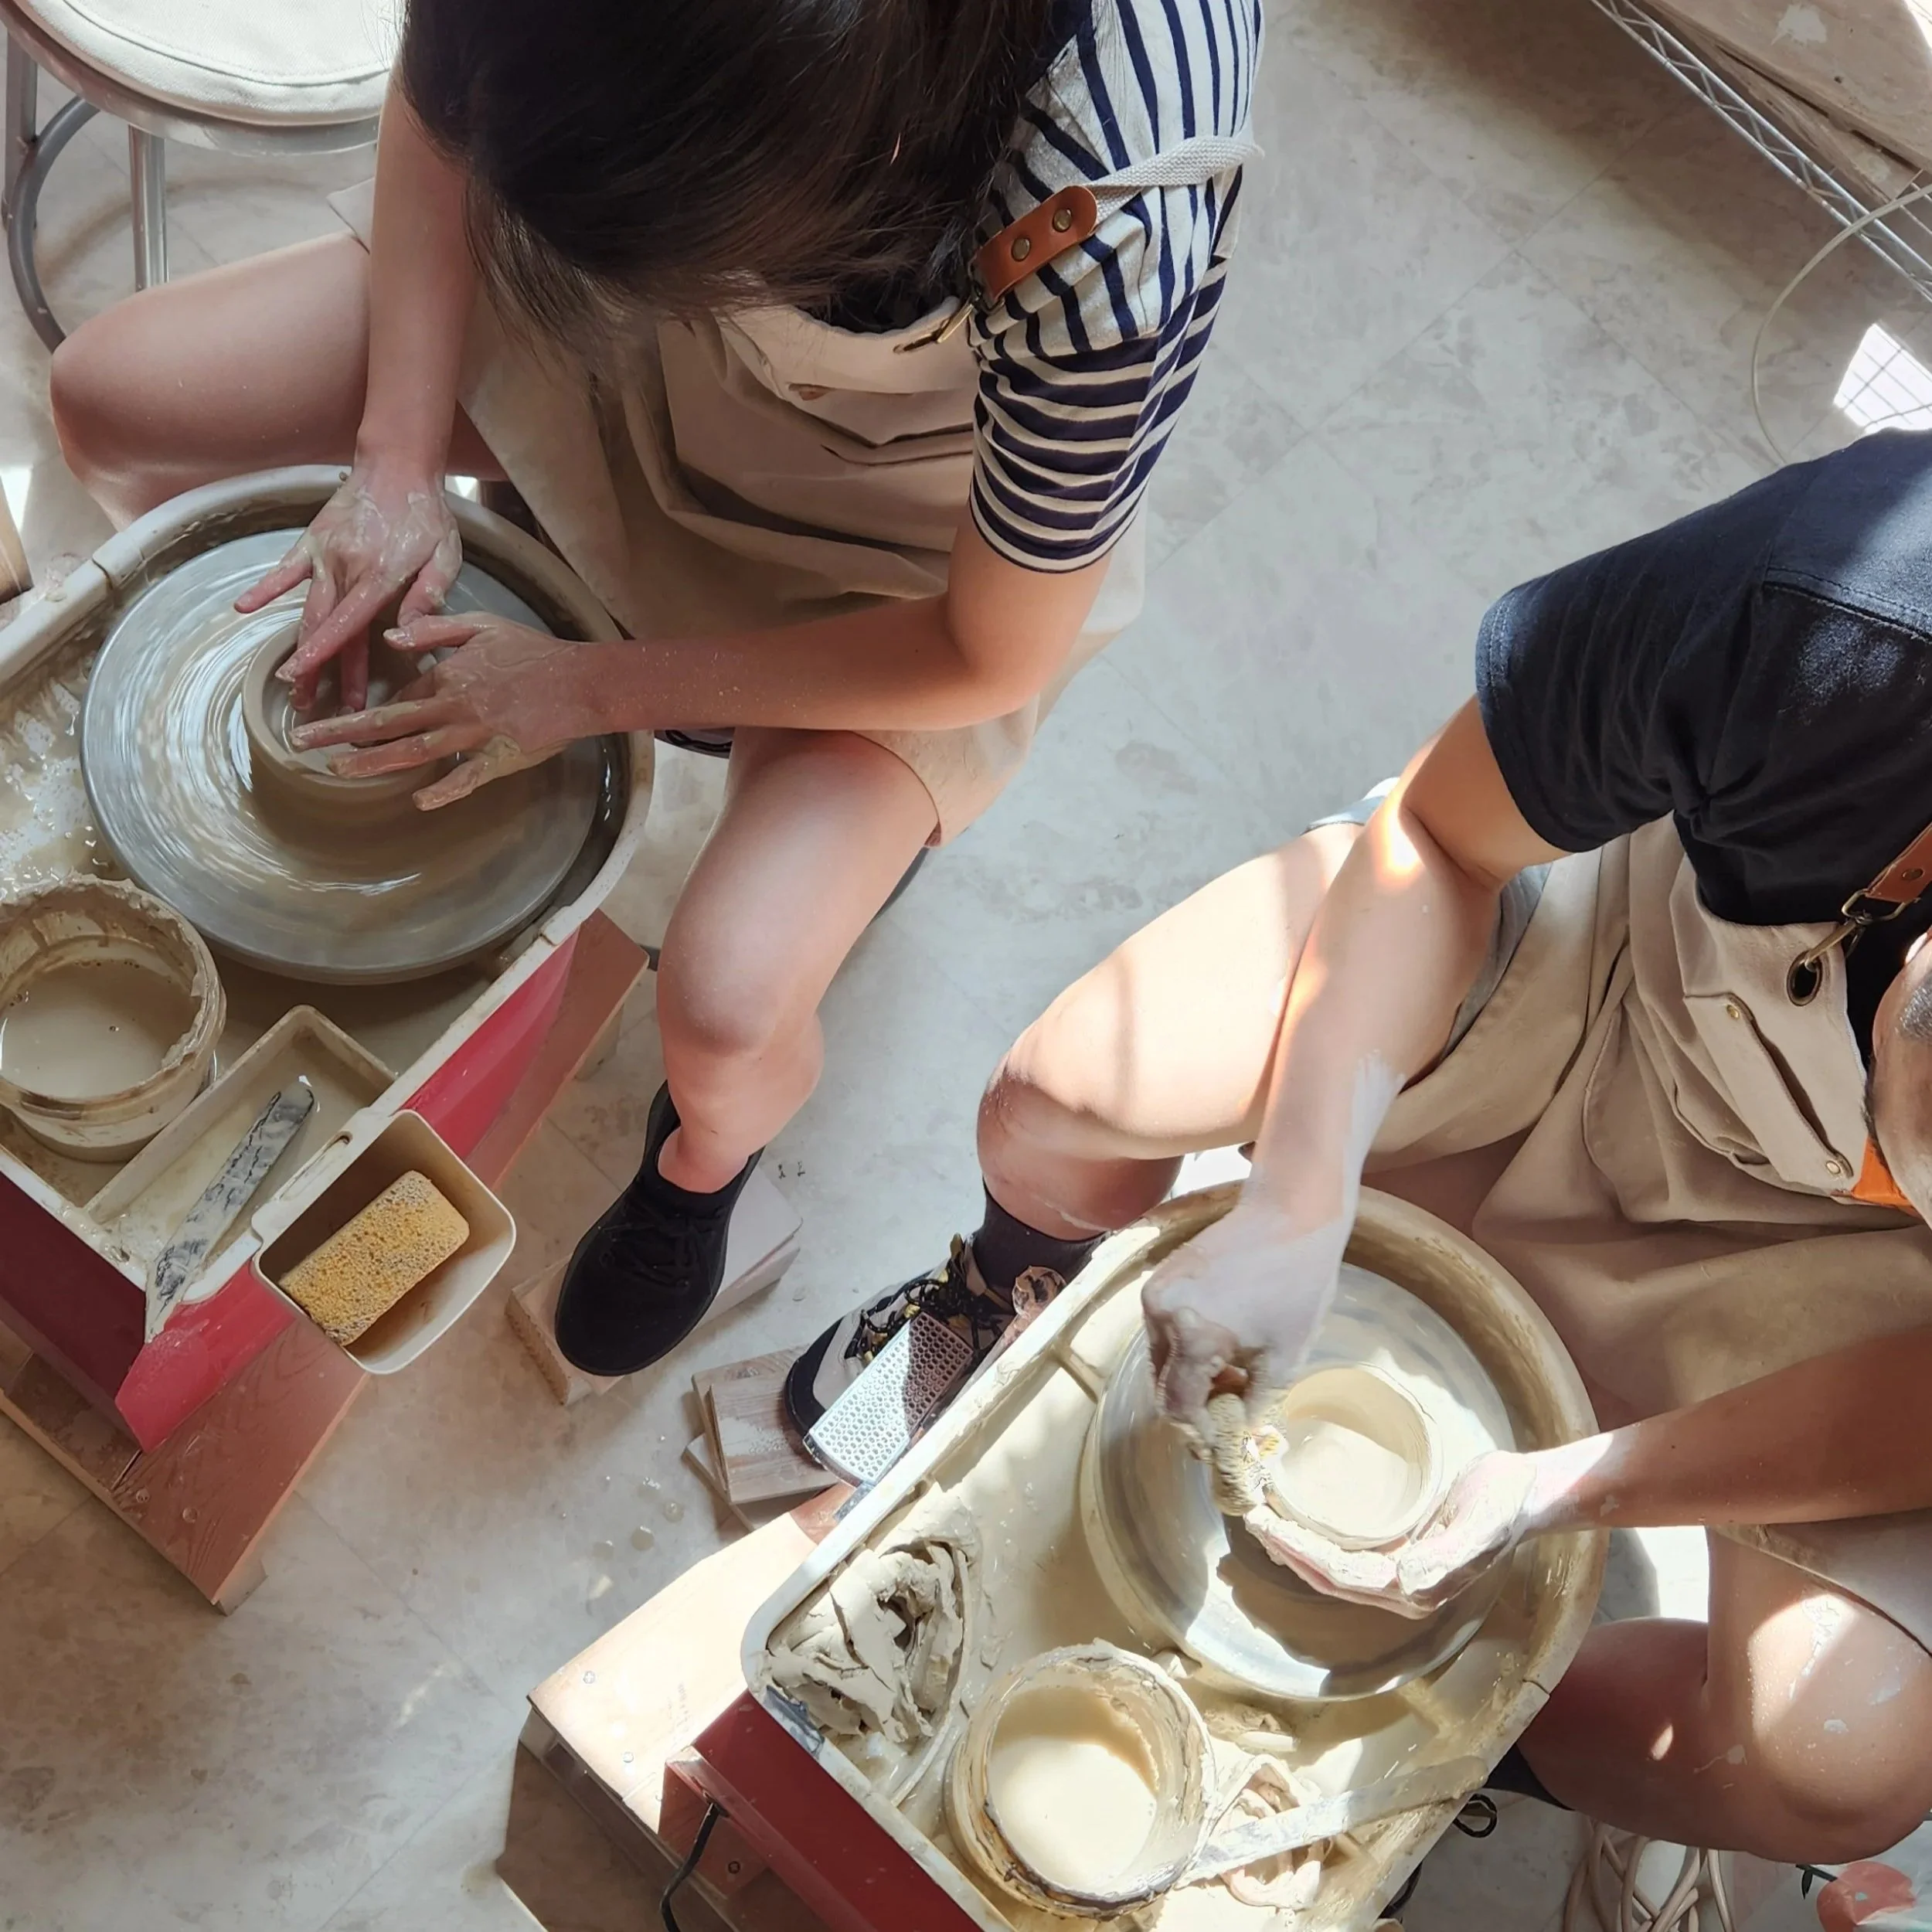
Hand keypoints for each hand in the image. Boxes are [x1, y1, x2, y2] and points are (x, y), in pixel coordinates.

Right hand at [235, 467, 461, 710]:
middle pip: (326, 628)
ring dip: (299, 648)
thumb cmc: (427, 516)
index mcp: (379, 576)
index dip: (329, 657)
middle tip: (309, 708)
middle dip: (316, 671)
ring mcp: (324, 555)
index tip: (310, 681)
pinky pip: (284, 570)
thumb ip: (427, 596)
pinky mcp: (312, 542)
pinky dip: (263, 589)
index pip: (348, 625)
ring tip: (289, 681)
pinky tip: (242, 609)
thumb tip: (407, 634)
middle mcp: (345, 568)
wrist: (398, 467)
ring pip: (307, 610)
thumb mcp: (445, 557)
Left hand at [288, 612, 607, 808]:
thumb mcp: (483, 625)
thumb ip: (435, 628)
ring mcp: (473, 735)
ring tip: (337, 770)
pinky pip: (467, 778)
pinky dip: (444, 790)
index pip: (398, 694)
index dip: (362, 708)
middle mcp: (451, 707)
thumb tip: (393, 638)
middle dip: (340, 732)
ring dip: (372, 761)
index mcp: (447, 675)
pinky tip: (420, 801)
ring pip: (413, 750)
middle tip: (301, 743)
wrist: (580, 682)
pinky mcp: (498, 758)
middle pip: (387, 722)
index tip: (330, 720)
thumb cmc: (535, 652)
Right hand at [1141, 1205, 1347, 1434]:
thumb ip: (1255, 1401)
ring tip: (1230, 1374)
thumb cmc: (1296, 1285)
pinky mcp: (1161, 1276)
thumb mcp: (1284, 1356)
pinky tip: (1221, 1344)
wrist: (1289, 1215)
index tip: (1220, 1440)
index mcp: (1192, 1338)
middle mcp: (1161, 1314)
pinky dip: (1184, 1346)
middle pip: (1162, 1382)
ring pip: (1160, 1356)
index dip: (1198, 1429)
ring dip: (1188, 1375)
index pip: (1178, 1404)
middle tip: (1228, 1410)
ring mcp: (1156, 1292)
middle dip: (1192, 1403)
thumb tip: (1240, 1430)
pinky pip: (1163, 1328)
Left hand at [1242, 1450, 1541, 1617]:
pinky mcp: (1397, 1548)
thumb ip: (1448, 1559)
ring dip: (1296, 1547)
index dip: (1302, 1554)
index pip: (1342, 1576)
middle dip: (1288, 1552)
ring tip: (1264, 1520)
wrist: (1523, 1492)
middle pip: (1328, 1576)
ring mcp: (1398, 1570)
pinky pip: (1345, 1551)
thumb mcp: (1481, 1528)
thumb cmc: (1503, 1507)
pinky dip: (1316, 1538)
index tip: (1270, 1527)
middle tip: (1252, 1518)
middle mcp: (1402, 1587)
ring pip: (1332, 1566)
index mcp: (1416, 1589)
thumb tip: (1404, 1584)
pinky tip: (1298, 1518)